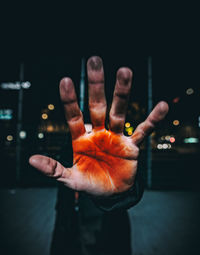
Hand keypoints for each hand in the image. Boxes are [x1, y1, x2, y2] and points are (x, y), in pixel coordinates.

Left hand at [29, 56, 167, 195]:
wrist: (111, 194)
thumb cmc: (90, 184)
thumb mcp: (70, 179)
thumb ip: (53, 169)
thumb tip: (31, 160)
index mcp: (81, 138)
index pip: (73, 116)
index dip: (69, 100)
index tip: (65, 80)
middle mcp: (98, 132)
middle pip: (97, 105)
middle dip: (95, 85)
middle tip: (94, 60)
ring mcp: (116, 137)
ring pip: (119, 112)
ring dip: (122, 93)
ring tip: (125, 71)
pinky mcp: (131, 145)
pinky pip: (143, 130)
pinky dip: (153, 120)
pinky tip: (162, 106)